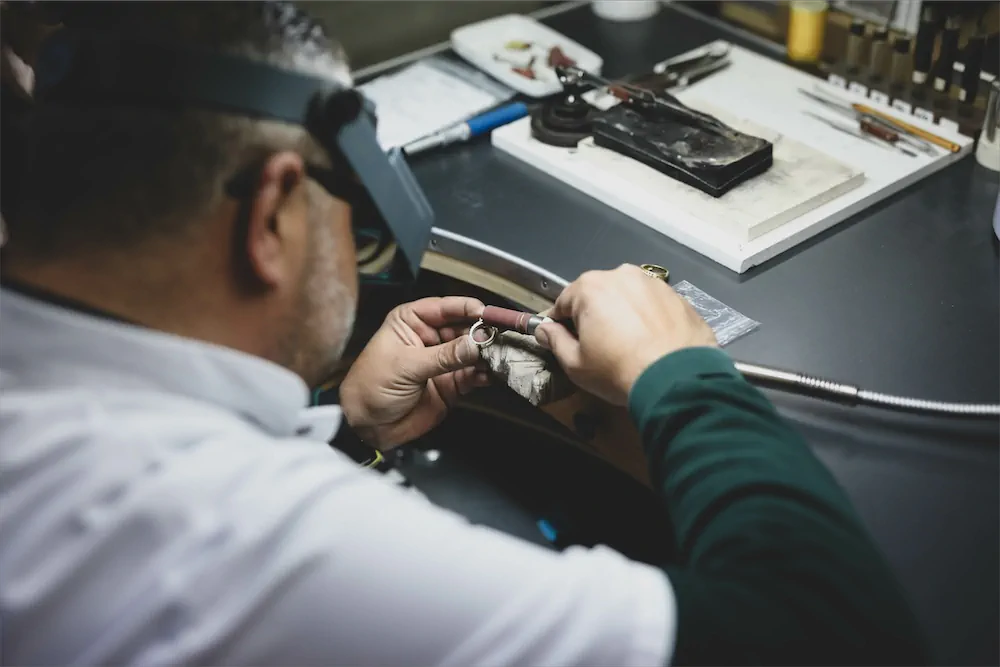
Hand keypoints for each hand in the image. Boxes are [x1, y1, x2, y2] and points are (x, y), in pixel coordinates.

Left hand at [339, 297, 489, 449]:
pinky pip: (473, 374)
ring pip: (473, 351)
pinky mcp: (451, 384)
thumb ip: (444, 356)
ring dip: (487, 353)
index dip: (467, 308)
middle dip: (482, 333)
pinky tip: (492, 373)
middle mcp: (430, 337)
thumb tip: (475, 343)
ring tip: (499, 355)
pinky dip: (485, 373)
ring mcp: (443, 361)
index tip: (487, 313)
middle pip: (464, 328)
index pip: (444, 308)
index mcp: (412, 321)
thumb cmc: (371, 387)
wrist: (367, 427)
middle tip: (497, 338)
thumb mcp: (406, 366)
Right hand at [534, 264, 716, 405]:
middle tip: (600, 346)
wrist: (677, 379)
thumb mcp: (575, 363)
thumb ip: (555, 341)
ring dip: (623, 314)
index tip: (564, 341)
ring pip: (628, 297)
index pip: (563, 302)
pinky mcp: (678, 296)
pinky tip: (652, 341)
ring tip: (629, 344)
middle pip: (597, 295)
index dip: (560, 323)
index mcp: (590, 287)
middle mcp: (621, 275)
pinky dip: (648, 318)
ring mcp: (653, 283)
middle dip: (594, 315)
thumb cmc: (617, 370)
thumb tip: (543, 329)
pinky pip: (653, 305)